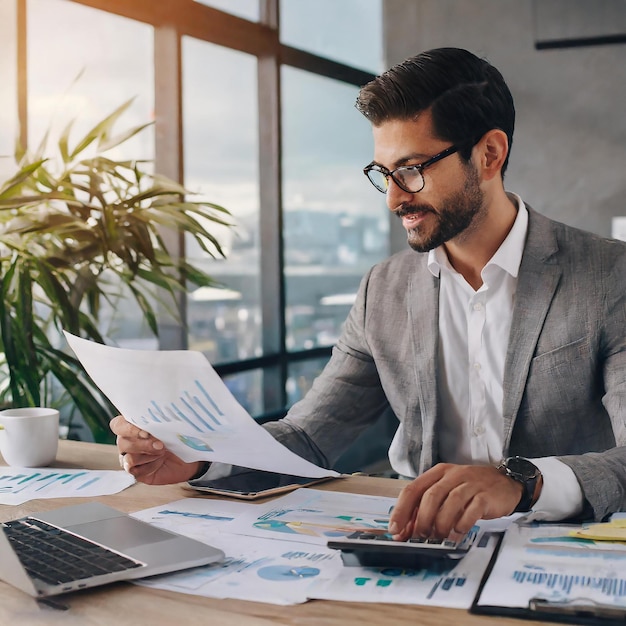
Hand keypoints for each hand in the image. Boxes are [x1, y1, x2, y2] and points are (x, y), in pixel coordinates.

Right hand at [110, 415, 201, 484]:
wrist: (186, 458)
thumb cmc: (176, 438)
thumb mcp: (170, 428)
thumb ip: (159, 423)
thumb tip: (159, 420)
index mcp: (132, 425)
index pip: (118, 425)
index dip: (128, 428)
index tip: (146, 432)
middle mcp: (127, 441)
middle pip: (122, 442)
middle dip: (142, 444)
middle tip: (160, 445)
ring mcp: (129, 457)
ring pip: (128, 457)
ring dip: (147, 455)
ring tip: (162, 453)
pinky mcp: (135, 471)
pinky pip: (134, 470)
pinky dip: (148, 467)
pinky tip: (159, 463)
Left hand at [388, 463, 522, 539]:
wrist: (505, 482)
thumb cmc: (471, 489)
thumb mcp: (447, 491)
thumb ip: (427, 507)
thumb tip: (407, 530)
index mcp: (438, 473)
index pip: (412, 489)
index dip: (401, 510)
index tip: (395, 530)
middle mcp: (452, 475)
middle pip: (430, 496)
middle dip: (421, 519)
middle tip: (419, 536)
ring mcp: (470, 484)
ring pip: (449, 502)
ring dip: (441, 524)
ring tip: (438, 537)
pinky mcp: (486, 496)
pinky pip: (471, 510)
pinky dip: (461, 524)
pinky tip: (457, 533)